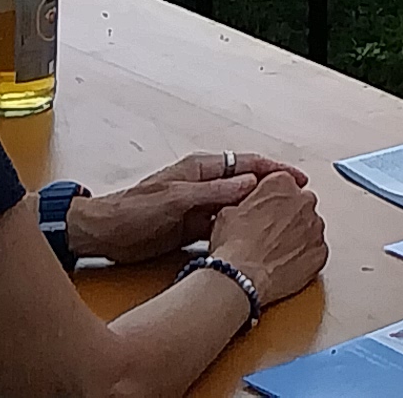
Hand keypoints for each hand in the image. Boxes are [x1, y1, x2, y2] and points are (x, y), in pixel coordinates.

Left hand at [71, 152, 308, 261]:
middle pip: (246, 185)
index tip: (297, 179)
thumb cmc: (133, 210)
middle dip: (272, 191)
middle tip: (297, 203)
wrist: (105, 234)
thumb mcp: (176, 199)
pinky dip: (239, 230)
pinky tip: (253, 239)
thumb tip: (250, 184)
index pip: (246, 164)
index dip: (274, 170)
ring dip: (257, 213)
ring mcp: (199, 207)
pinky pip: (224, 226)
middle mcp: (203, 185)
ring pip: (237, 207)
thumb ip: (214, 192)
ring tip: (282, 223)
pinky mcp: (192, 228)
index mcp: (201, 168)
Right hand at [202, 172, 327, 307]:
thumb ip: (247, 204)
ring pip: (310, 227)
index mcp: (281, 184)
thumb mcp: (228, 212)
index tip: (267, 211)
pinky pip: (316, 251)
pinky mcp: (321, 252)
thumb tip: (247, 211)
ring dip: (298, 236)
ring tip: (276, 252)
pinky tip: (287, 265)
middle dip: (288, 216)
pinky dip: (305, 257)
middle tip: (270, 233)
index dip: (272, 200)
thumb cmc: (234, 246)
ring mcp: (315, 227)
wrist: (242, 276)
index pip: (283, 183)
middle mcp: (304, 201)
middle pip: (300, 204)